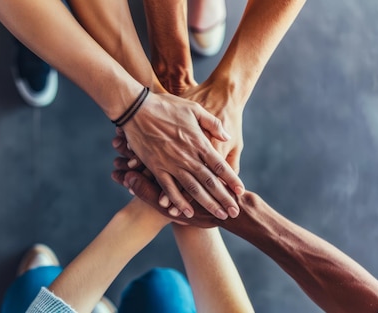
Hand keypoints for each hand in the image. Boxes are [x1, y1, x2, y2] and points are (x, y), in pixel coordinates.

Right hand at [120, 93, 243, 218]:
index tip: (240, 192)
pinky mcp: (156, 167)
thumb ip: (212, 123)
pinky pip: (169, 189)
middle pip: (210, 182)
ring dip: (207, 204)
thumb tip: (226, 134)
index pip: (220, 166)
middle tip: (234, 213)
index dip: (231, 180)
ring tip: (219, 216)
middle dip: (224, 199)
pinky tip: (188, 212)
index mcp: (199, 142)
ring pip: (193, 189)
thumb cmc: (167, 105)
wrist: (136, 108)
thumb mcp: (194, 108)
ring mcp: (171, 164)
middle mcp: (187, 156)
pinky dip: (179, 201)